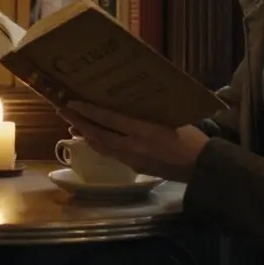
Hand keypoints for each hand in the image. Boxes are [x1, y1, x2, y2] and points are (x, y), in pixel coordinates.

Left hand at [58, 102, 208, 182]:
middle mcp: (133, 146)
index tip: (71, 102)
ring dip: (86, 134)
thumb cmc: (191, 138)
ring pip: (102, 146)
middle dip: (79, 122)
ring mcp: (132, 159)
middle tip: (63, 110)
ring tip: (73, 124)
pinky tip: (94, 139)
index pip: (108, 119)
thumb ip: (150, 111)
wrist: (201, 167)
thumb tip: (133, 97)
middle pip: (98, 134)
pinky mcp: (135, 167)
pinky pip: (111, 154)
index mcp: (143, 130)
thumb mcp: (171, 118)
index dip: (88, 111)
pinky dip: (99, 144)